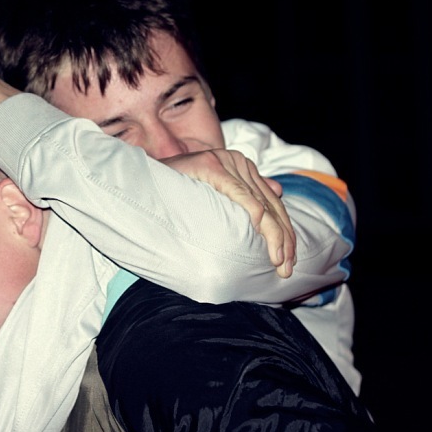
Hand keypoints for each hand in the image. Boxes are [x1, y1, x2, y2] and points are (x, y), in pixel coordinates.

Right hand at [162, 149, 295, 277]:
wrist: (141, 181)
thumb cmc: (174, 193)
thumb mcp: (214, 195)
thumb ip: (246, 193)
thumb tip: (279, 191)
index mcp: (241, 167)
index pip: (272, 203)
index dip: (284, 233)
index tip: (289, 262)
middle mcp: (237, 162)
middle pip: (272, 205)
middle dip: (284, 240)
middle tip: (287, 269)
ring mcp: (225, 162)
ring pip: (261, 203)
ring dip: (274, 236)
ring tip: (279, 262)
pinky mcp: (212, 166)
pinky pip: (240, 194)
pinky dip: (255, 215)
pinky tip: (263, 236)